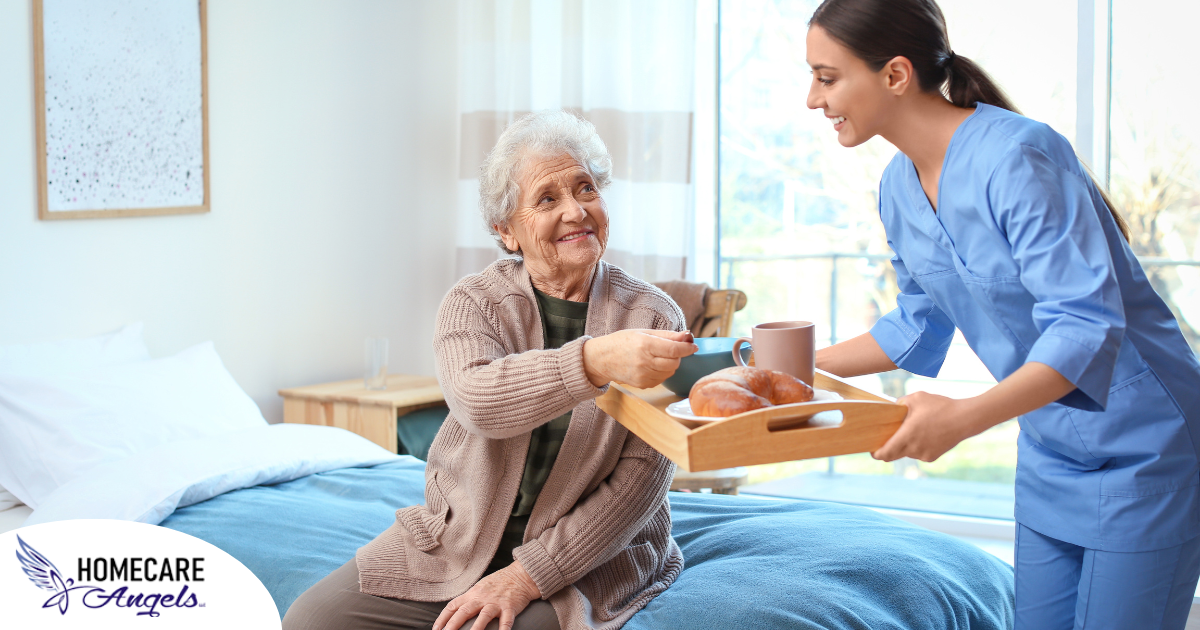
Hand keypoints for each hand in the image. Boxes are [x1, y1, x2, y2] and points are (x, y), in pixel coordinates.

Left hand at [433, 561, 540, 629]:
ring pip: (484, 616)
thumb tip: (455, 612)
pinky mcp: (510, 607)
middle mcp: (482, 598)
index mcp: (473, 593)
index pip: (453, 606)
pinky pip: (506, 620)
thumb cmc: (499, 583)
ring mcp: (496, 603)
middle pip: (464, 611)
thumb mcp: (480, 587)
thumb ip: (469, 599)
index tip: (436, 629)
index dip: (443, 618)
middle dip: (452, 625)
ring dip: (476, 628)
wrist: (520, 576)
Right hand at [582, 329, 696, 387]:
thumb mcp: (644, 332)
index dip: (687, 348)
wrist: (602, 359)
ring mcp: (643, 376)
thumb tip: (688, 335)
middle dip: (678, 356)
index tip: (693, 346)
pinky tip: (652, 365)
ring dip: (671, 364)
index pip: (673, 349)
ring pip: (670, 372)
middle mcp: (644, 362)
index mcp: (645, 345)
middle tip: (671, 349)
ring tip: (659, 357)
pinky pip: (662, 379)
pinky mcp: (643, 385)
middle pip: (674, 362)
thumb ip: (667, 335)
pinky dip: (662, 372)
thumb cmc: (622, 342)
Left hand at [871, 391, 977, 462]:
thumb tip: (890, 409)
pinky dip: (916, 446)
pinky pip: (917, 453)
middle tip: (884, 438)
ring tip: (912, 429)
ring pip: (906, 453)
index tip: (871, 448)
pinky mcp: (932, 457)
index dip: (875, 453)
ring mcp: (923, 455)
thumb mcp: (915, 398)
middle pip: (892, 455)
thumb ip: (899, 404)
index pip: (884, 453)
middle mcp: (914, 449)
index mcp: (907, 436)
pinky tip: (924, 433)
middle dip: (887, 449)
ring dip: (904, 445)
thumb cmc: (939, 406)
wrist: (965, 418)